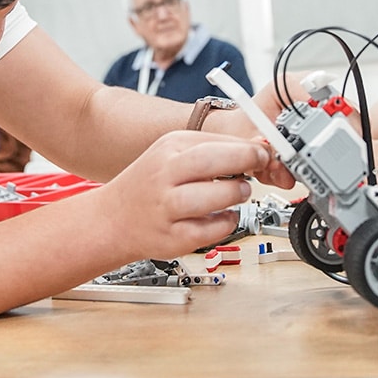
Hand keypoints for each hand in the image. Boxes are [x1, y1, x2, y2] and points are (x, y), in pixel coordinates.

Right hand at [94, 131, 269, 259]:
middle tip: (257, 168)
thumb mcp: (172, 154)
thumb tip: (256, 147)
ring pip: (212, 198)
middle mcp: (165, 176)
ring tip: (238, 193)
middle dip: (244, 162)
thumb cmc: (149, 185)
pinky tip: (223, 216)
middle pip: (212, 162)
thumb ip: (212, 149)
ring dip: (235, 194)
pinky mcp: (173, 238)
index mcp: (168, 149)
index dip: (248, 147)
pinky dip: (226, 223)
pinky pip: (211, 230)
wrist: (113, 220)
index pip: (216, 140)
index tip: (264, 152)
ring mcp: (167, 208)